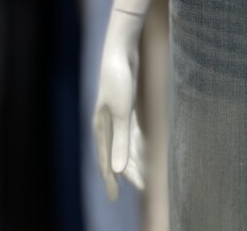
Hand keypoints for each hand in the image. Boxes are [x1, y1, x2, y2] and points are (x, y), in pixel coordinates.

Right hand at [93, 13, 146, 199]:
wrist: (121, 48)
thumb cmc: (119, 77)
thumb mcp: (122, 111)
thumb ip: (120, 140)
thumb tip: (118, 171)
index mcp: (101, 127)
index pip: (106, 161)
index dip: (111, 180)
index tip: (115, 199)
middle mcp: (106, 124)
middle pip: (116, 155)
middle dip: (127, 173)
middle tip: (142, 189)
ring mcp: (117, 114)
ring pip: (125, 144)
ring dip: (134, 159)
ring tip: (144, 176)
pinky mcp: (127, 105)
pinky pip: (132, 131)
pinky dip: (137, 143)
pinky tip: (145, 150)